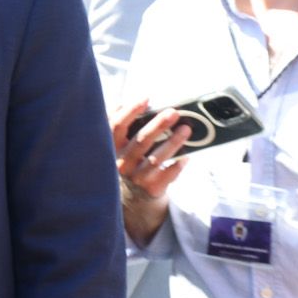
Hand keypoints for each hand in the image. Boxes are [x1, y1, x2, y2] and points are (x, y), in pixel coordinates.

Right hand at [112, 100, 191, 242]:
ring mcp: (135, 177)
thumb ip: (118, 126)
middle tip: (173, 112)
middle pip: (140, 141)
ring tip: (186, 129)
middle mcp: (121, 163)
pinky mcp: (151, 188)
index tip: (147, 99)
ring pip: (156, 158)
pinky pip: (167, 175)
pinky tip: (186, 156)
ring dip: (172, 143)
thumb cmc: (128, 161)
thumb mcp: (117, 145)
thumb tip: (123, 103)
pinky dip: (177, 165)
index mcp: (110, 148)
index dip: (130, 111)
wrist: (130, 198)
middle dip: (158, 125)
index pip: (116, 126)